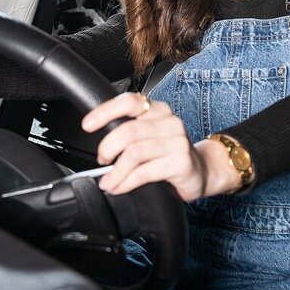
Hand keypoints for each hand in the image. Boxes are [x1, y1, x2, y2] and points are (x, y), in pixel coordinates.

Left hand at [82, 93, 209, 201]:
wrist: (202, 171)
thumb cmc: (170, 154)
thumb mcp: (150, 136)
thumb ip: (129, 133)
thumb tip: (99, 146)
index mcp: (159, 110)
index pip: (129, 102)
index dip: (105, 112)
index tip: (87, 125)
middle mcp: (169, 122)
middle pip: (129, 130)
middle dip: (108, 147)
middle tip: (102, 160)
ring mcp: (177, 142)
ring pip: (134, 152)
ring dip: (116, 171)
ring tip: (108, 181)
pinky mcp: (181, 163)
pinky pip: (145, 172)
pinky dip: (126, 182)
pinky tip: (120, 187)